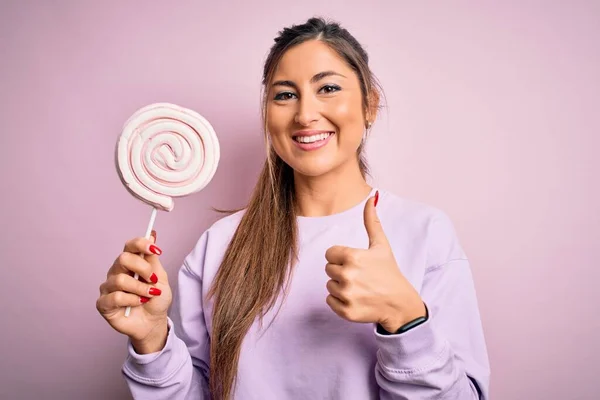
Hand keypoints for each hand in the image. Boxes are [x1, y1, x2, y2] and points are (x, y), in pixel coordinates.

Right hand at [96, 231, 172, 352]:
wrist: (153, 322)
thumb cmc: (156, 300)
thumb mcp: (159, 278)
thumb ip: (153, 259)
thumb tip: (152, 234)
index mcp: (130, 263)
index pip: (130, 246)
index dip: (141, 244)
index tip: (156, 248)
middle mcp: (116, 272)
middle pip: (123, 259)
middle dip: (142, 268)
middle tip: (153, 279)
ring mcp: (108, 287)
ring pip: (120, 280)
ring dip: (140, 288)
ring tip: (149, 295)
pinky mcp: (103, 303)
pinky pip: (115, 297)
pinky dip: (131, 300)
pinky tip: (138, 303)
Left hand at [325, 192, 425, 331]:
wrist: (399, 303)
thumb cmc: (389, 272)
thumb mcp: (381, 245)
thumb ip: (372, 222)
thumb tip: (372, 197)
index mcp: (353, 256)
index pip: (330, 253)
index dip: (342, 257)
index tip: (357, 263)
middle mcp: (348, 275)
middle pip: (329, 269)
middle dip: (342, 271)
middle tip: (360, 276)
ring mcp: (346, 294)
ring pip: (329, 285)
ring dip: (341, 286)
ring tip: (360, 288)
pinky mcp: (345, 311)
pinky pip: (330, 301)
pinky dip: (340, 301)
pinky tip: (357, 299)